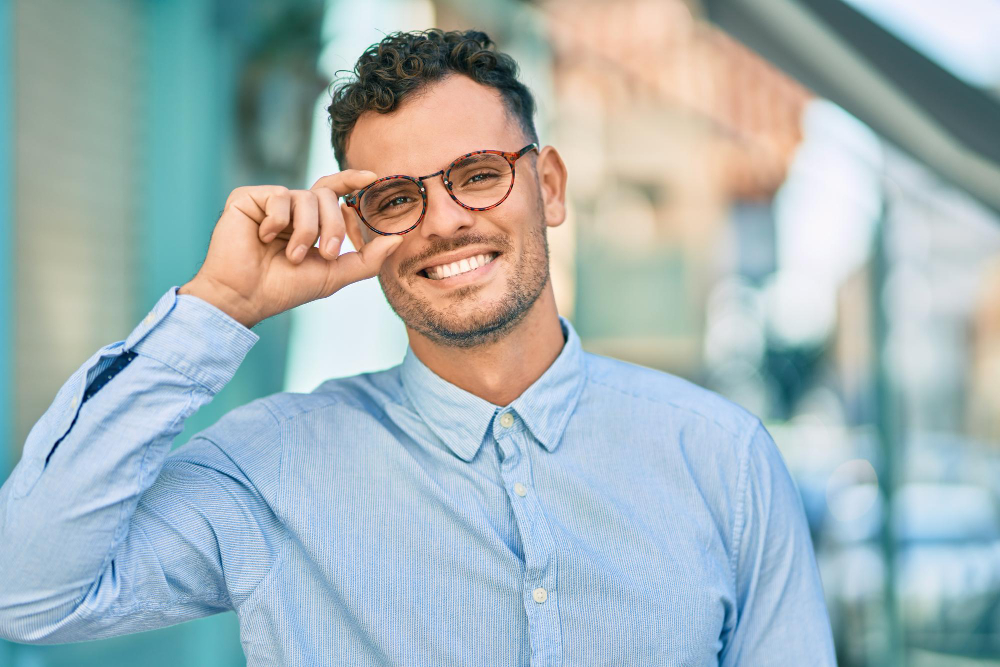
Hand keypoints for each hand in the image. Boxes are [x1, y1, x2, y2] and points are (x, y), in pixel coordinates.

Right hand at [178, 170, 401, 328]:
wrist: (246, 296)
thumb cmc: (286, 288)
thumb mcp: (334, 275)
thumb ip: (366, 258)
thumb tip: (398, 240)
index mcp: (310, 221)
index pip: (335, 192)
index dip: (352, 181)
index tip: (372, 177)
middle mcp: (291, 208)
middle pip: (326, 196)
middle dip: (334, 226)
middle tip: (327, 254)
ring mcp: (270, 202)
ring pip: (305, 197)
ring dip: (305, 231)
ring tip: (291, 255)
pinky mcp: (248, 199)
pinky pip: (278, 196)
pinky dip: (277, 221)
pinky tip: (264, 237)